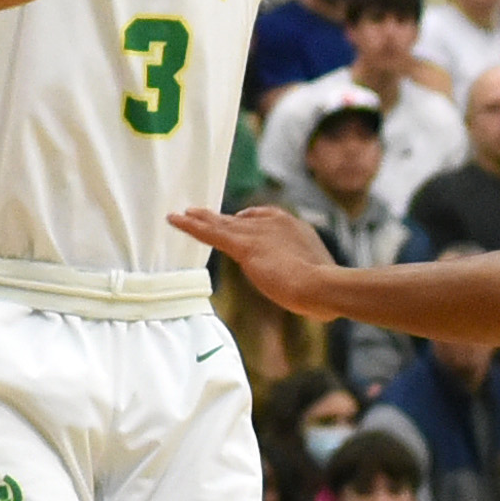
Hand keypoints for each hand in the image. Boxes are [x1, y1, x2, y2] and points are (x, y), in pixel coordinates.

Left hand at [169, 202, 341, 320]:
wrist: (323, 284)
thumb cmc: (323, 287)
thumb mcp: (313, 270)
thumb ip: (300, 267)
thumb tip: (300, 279)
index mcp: (292, 226)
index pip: (263, 218)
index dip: (246, 221)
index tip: (238, 221)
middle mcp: (273, 223)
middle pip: (239, 220)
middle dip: (221, 218)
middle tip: (201, 213)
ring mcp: (258, 233)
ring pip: (222, 223)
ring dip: (201, 218)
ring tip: (183, 214)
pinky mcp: (243, 246)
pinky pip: (211, 232)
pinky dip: (191, 226)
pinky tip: (176, 220)